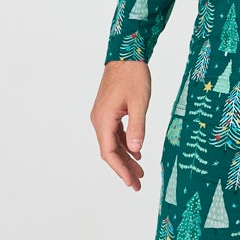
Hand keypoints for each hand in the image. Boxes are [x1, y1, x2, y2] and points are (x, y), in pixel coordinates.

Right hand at [91, 61, 152, 189]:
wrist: (126, 54)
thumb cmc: (133, 76)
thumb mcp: (139, 102)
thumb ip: (137, 127)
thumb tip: (136, 149)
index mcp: (103, 120)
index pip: (109, 152)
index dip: (120, 170)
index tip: (131, 183)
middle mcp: (99, 120)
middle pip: (110, 151)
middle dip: (123, 169)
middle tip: (137, 185)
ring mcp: (103, 115)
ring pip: (113, 143)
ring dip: (126, 157)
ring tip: (140, 172)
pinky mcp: (109, 111)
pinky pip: (115, 133)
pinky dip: (126, 144)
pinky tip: (137, 151)